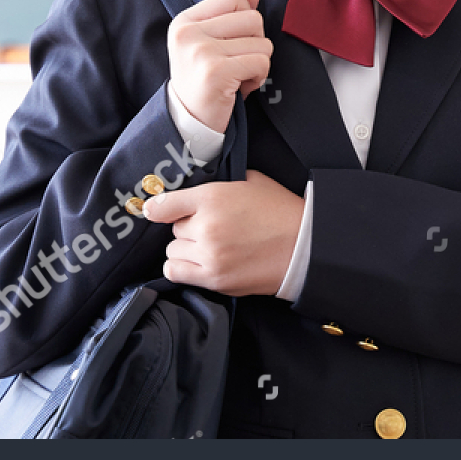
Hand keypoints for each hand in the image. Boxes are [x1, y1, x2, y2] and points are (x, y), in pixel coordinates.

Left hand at [142, 169, 305, 296]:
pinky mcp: (214, 278)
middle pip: (174, 229)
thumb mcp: (250, 181)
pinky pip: (175, 272)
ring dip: (186, 249)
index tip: (155, 211)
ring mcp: (209, 255)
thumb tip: (192, 192)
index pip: (165, 204)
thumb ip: (218, 184)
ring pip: (172, 252)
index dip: (158, 208)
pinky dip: (182, 267)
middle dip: (189, 228)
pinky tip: (199, 262)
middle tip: (210, 228)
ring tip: (208, 246)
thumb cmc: (280, 211)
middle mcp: (207, 226)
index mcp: (214, 197)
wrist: (304, 246)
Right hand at [167, 0, 271, 133]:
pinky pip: (262, 62)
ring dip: (258, 63)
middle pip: (253, 18)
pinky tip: (240, 87)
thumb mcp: (212, 42)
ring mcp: (201, 52)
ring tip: (236, 76)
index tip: (229, 44)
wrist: (189, 122)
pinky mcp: (216, 72)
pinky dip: (258, 77)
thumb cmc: (204, 80)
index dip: (245, 20)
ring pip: (262, 42)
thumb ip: (232, 13)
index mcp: (186, 20)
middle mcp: (189, 33)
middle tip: (235, 64)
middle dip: (255, 44)